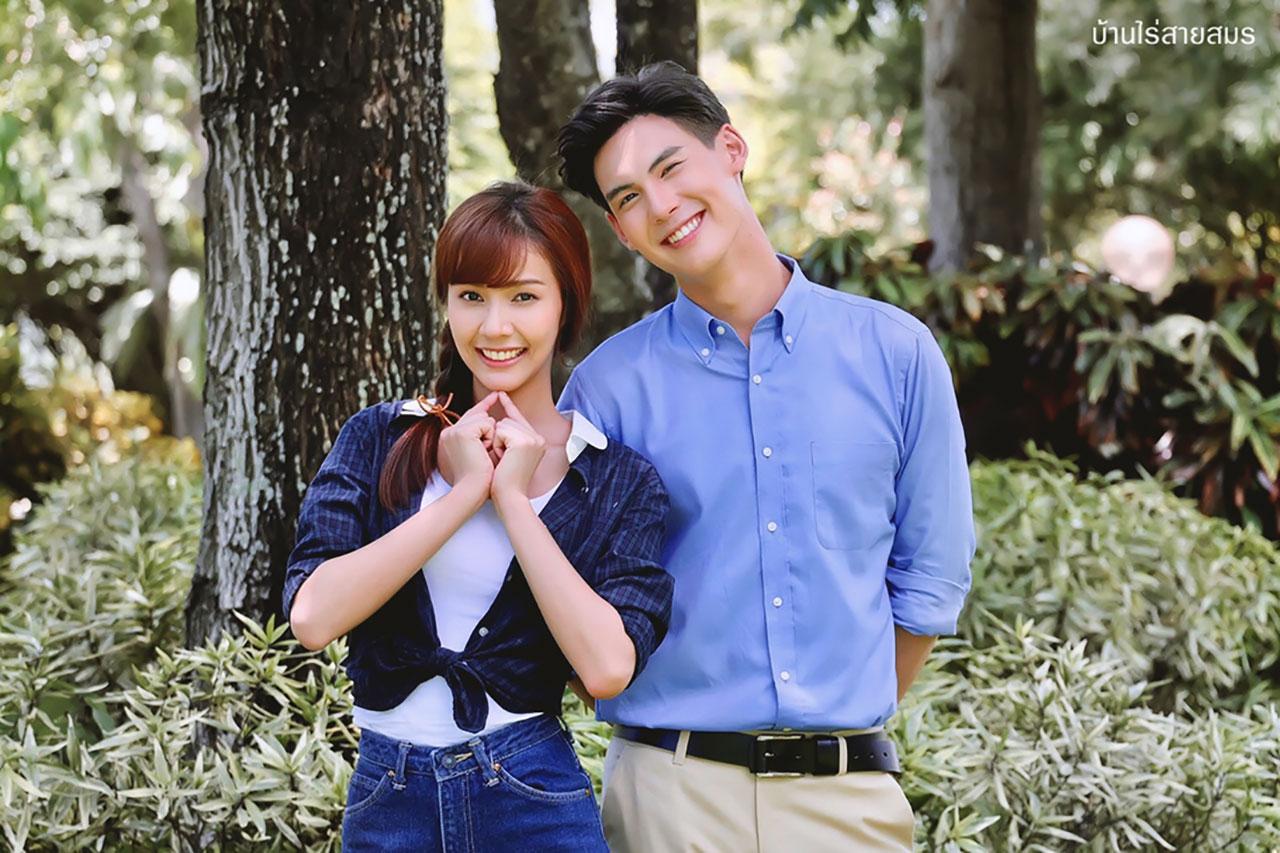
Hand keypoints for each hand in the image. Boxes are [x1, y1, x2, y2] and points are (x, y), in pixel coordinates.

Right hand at [437, 391, 500, 500]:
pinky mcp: (462, 432)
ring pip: (484, 418)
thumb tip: (494, 420)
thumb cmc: (479, 480)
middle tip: (483, 453)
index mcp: (449, 437)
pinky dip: (491, 437)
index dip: (484, 405)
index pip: (470, 416)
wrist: (472, 491)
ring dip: (491, 436)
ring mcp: (454, 430)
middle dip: (489, 430)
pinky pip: (487, 423)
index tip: (497, 394)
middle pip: (478, 414)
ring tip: (483, 454)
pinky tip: (483, 451)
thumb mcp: (480, 455)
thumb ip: (481, 437)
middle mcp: (448, 431)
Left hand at [490, 392, 546, 506]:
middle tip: (504, 460)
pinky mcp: (525, 441)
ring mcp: (534, 438)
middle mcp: (539, 438)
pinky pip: (501, 430)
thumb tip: (496, 421)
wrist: (509, 497)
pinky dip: (497, 444)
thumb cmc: (504, 482)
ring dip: (496, 442)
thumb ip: (508, 438)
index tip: (500, 394)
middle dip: (498, 437)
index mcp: (537, 441)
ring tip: (503, 460)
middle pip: (509, 420)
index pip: (519, 418)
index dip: (508, 406)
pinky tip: (503, 458)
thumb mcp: (508, 456)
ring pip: (504, 424)